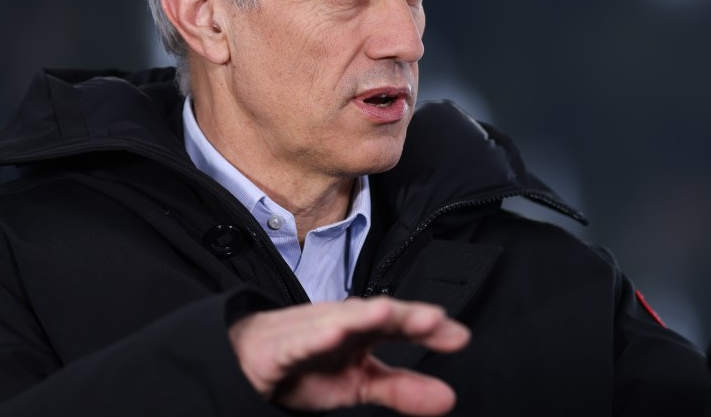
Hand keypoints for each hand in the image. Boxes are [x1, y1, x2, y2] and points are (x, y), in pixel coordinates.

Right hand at [228, 297, 469, 415]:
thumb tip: (448, 399)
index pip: (402, 325)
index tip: (458, 337)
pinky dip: (317, 336)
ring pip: (341, 319)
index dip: (428, 328)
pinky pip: (301, 340)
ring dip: (363, 315)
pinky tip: (334, 333)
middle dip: (404, 315)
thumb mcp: (361, 383)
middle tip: (433, 319)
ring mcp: (313, 330)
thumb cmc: (309, 365)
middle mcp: (343, 323)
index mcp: (365, 330)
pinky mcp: (283, 346)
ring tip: (387, 313)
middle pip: (377, 314)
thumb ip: (402, 388)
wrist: (252, 359)